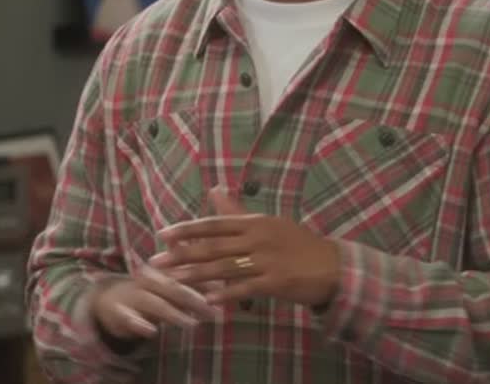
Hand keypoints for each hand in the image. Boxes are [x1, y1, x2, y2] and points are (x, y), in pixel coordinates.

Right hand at [90, 262, 219, 340]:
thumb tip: (225, 281)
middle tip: (214, 312)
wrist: (109, 298)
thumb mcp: (170, 281)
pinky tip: (151, 332)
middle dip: (194, 299)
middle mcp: (148, 279)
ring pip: (153, 303)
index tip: (225, 292)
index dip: (206, 282)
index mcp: (162, 269)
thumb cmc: (150, 290)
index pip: (186, 273)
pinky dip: (138, 324)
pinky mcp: (119, 312)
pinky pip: (128, 318)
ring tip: (191, 324)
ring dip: (173, 313)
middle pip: (173, 287)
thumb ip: (195, 280)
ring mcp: (132, 295)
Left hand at [148, 186, 341, 307]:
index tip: (163, 235)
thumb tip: (215, 190)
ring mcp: (267, 260)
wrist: (332, 266)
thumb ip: (238, 212)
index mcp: (255, 222)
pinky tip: (208, 300)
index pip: (215, 224)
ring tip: (174, 280)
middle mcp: (258, 238)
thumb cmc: (298, 244)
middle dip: (183, 254)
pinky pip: (245, 288)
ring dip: (197, 275)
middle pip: (214, 246)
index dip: (188, 229)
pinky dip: (226, 293)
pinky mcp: (276, 281)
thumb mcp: (269, 223)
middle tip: (157, 261)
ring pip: (225, 267)